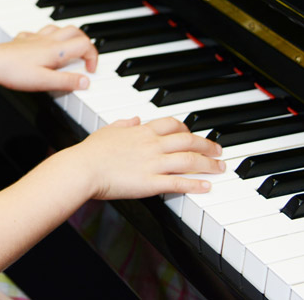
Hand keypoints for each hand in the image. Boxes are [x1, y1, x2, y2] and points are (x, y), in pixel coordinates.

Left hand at [0, 24, 98, 92]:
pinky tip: (42, 45)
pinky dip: (46, 36)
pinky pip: (38, 32)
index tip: (90, 71)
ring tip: (69, 50)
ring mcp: (34, 38)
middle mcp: (47, 40)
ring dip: (68, 36)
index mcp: (56, 50)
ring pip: (58, 28)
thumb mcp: (43, 82)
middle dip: (85, 42)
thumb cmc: (13, 72)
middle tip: (85, 58)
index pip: (85, 45)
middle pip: (75, 30)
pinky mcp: (22, 40)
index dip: (93, 57)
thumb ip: (66, 81)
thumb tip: (86, 82)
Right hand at [70, 116, 224, 198]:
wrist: (83, 168)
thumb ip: (123, 123)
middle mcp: (151, 145)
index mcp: (141, 131)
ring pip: (189, 160)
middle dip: (207, 145)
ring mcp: (153, 164)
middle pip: (187, 141)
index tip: (193, 134)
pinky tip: (207, 186)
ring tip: (220, 168)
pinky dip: (196, 184)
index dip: (187, 129)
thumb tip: (133, 118)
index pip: (172, 125)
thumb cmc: (90, 152)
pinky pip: (179, 182)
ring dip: (208, 164)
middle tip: (218, 150)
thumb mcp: (107, 130)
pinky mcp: (151, 183)